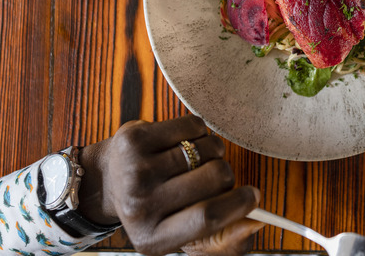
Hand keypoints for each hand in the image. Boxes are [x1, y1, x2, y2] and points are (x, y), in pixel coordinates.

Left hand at [79, 115, 260, 254]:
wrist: (108, 182)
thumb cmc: (158, 209)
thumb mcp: (184, 235)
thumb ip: (226, 239)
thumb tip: (257, 220)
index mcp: (153, 238)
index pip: (207, 217)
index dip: (239, 204)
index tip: (254, 196)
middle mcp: (141, 206)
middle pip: (215, 177)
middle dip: (227, 174)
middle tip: (214, 177)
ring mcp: (135, 169)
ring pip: (208, 148)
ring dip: (213, 152)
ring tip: (195, 161)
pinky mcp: (135, 139)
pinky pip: (194, 125)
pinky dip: (199, 132)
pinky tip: (183, 144)